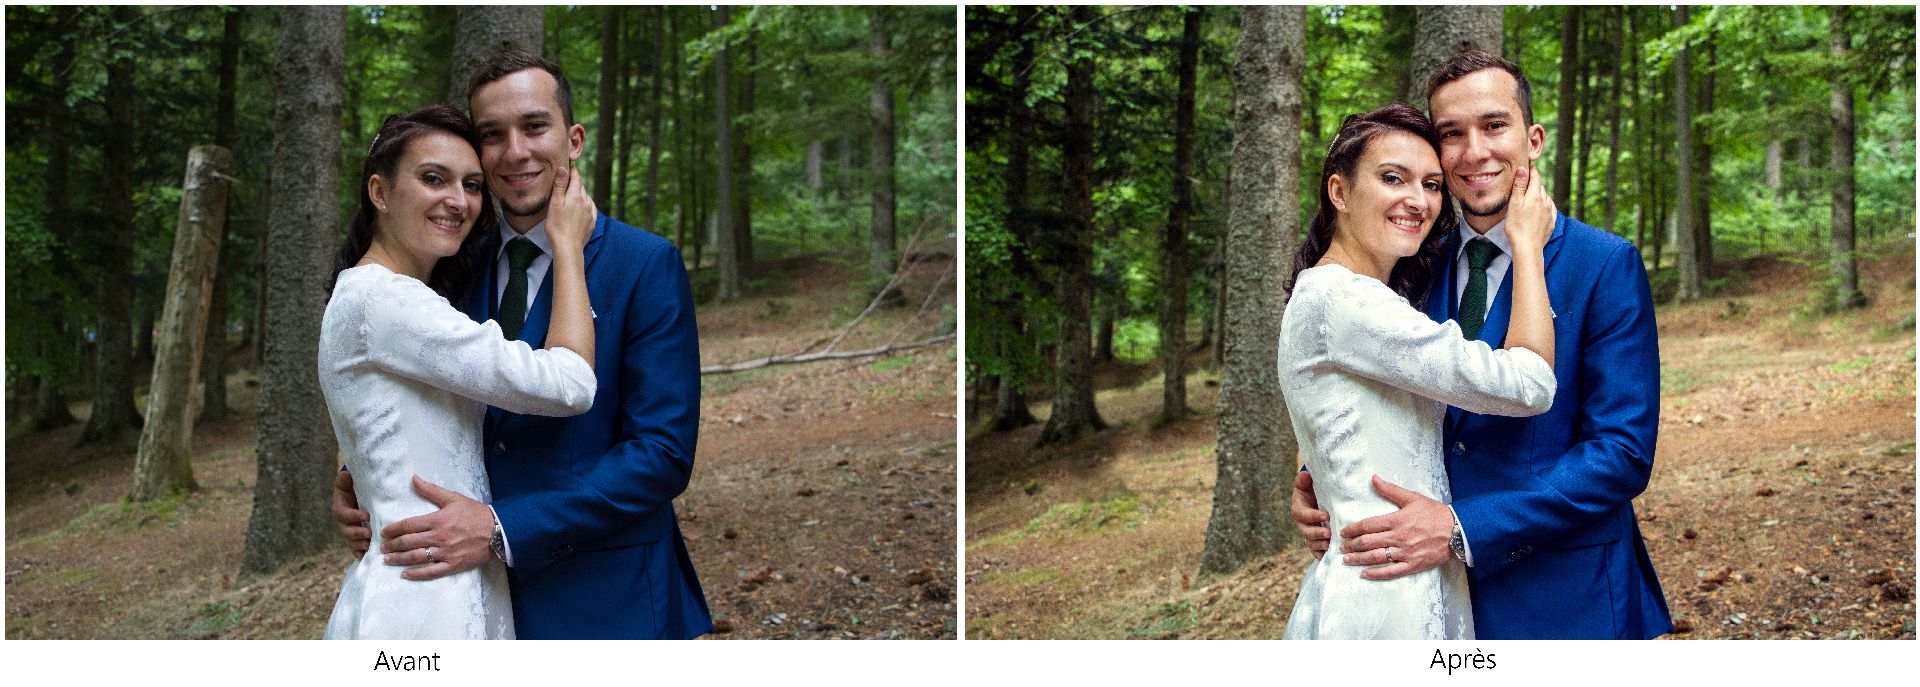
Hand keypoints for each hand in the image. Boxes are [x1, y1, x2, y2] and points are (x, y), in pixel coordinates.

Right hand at [332, 470, 370, 559]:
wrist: (354, 499)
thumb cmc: (352, 490)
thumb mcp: (348, 484)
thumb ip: (345, 481)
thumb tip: (345, 474)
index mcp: (340, 510)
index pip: (345, 514)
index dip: (354, 516)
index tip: (367, 515)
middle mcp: (342, 523)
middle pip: (347, 531)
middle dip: (357, 533)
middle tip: (369, 534)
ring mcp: (348, 533)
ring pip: (351, 542)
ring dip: (359, 545)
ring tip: (369, 546)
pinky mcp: (354, 540)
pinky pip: (354, 549)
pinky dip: (358, 554)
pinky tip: (364, 557)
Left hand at [378, 475, 496, 580]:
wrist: (498, 531)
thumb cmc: (476, 513)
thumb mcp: (454, 498)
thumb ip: (431, 490)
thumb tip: (414, 479)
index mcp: (437, 520)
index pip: (408, 525)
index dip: (393, 530)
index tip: (384, 532)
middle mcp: (438, 538)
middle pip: (408, 543)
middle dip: (392, 545)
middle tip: (382, 547)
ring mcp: (445, 553)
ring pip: (415, 558)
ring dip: (398, 559)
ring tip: (387, 560)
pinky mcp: (452, 565)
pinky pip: (431, 572)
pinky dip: (416, 574)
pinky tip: (405, 574)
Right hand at [544, 163, 596, 254]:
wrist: (568, 247)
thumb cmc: (557, 226)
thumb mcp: (555, 204)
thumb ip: (560, 186)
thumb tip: (564, 169)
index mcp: (576, 196)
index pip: (576, 178)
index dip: (573, 171)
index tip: (569, 165)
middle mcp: (586, 202)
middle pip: (581, 187)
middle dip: (575, 181)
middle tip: (568, 177)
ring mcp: (590, 212)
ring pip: (586, 197)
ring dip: (580, 193)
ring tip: (573, 192)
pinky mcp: (591, 222)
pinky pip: (590, 208)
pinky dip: (586, 203)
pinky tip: (583, 206)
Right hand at [1290, 470, 1329, 559]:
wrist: (1315, 499)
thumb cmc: (1312, 490)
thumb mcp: (1307, 483)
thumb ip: (1304, 480)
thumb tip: (1305, 475)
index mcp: (1298, 509)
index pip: (1303, 514)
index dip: (1313, 516)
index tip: (1326, 516)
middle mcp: (1301, 523)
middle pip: (1306, 531)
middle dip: (1317, 534)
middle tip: (1329, 534)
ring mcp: (1307, 533)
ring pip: (1310, 542)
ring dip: (1319, 545)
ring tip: (1329, 545)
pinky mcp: (1314, 540)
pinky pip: (1314, 550)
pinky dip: (1319, 554)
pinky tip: (1326, 556)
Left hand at [1338, 475, 1455, 580]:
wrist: (1458, 531)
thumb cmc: (1435, 513)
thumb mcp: (1413, 498)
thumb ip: (1391, 490)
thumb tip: (1374, 478)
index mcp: (1397, 520)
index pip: (1367, 525)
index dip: (1352, 529)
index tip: (1343, 532)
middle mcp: (1398, 538)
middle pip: (1368, 542)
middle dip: (1351, 545)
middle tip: (1340, 547)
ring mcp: (1405, 553)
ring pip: (1375, 558)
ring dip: (1358, 559)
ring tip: (1346, 559)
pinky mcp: (1412, 565)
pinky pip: (1391, 572)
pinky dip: (1376, 574)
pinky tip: (1364, 574)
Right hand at [1503, 162, 1555, 250]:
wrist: (1528, 247)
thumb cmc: (1517, 226)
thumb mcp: (1514, 204)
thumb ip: (1520, 186)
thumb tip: (1524, 169)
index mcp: (1535, 196)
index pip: (1536, 178)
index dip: (1532, 171)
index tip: (1528, 166)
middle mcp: (1545, 202)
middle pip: (1541, 187)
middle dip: (1534, 182)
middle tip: (1526, 180)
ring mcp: (1549, 212)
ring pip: (1545, 197)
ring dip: (1539, 194)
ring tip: (1531, 195)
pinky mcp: (1551, 222)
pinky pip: (1550, 208)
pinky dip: (1545, 205)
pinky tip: (1542, 207)